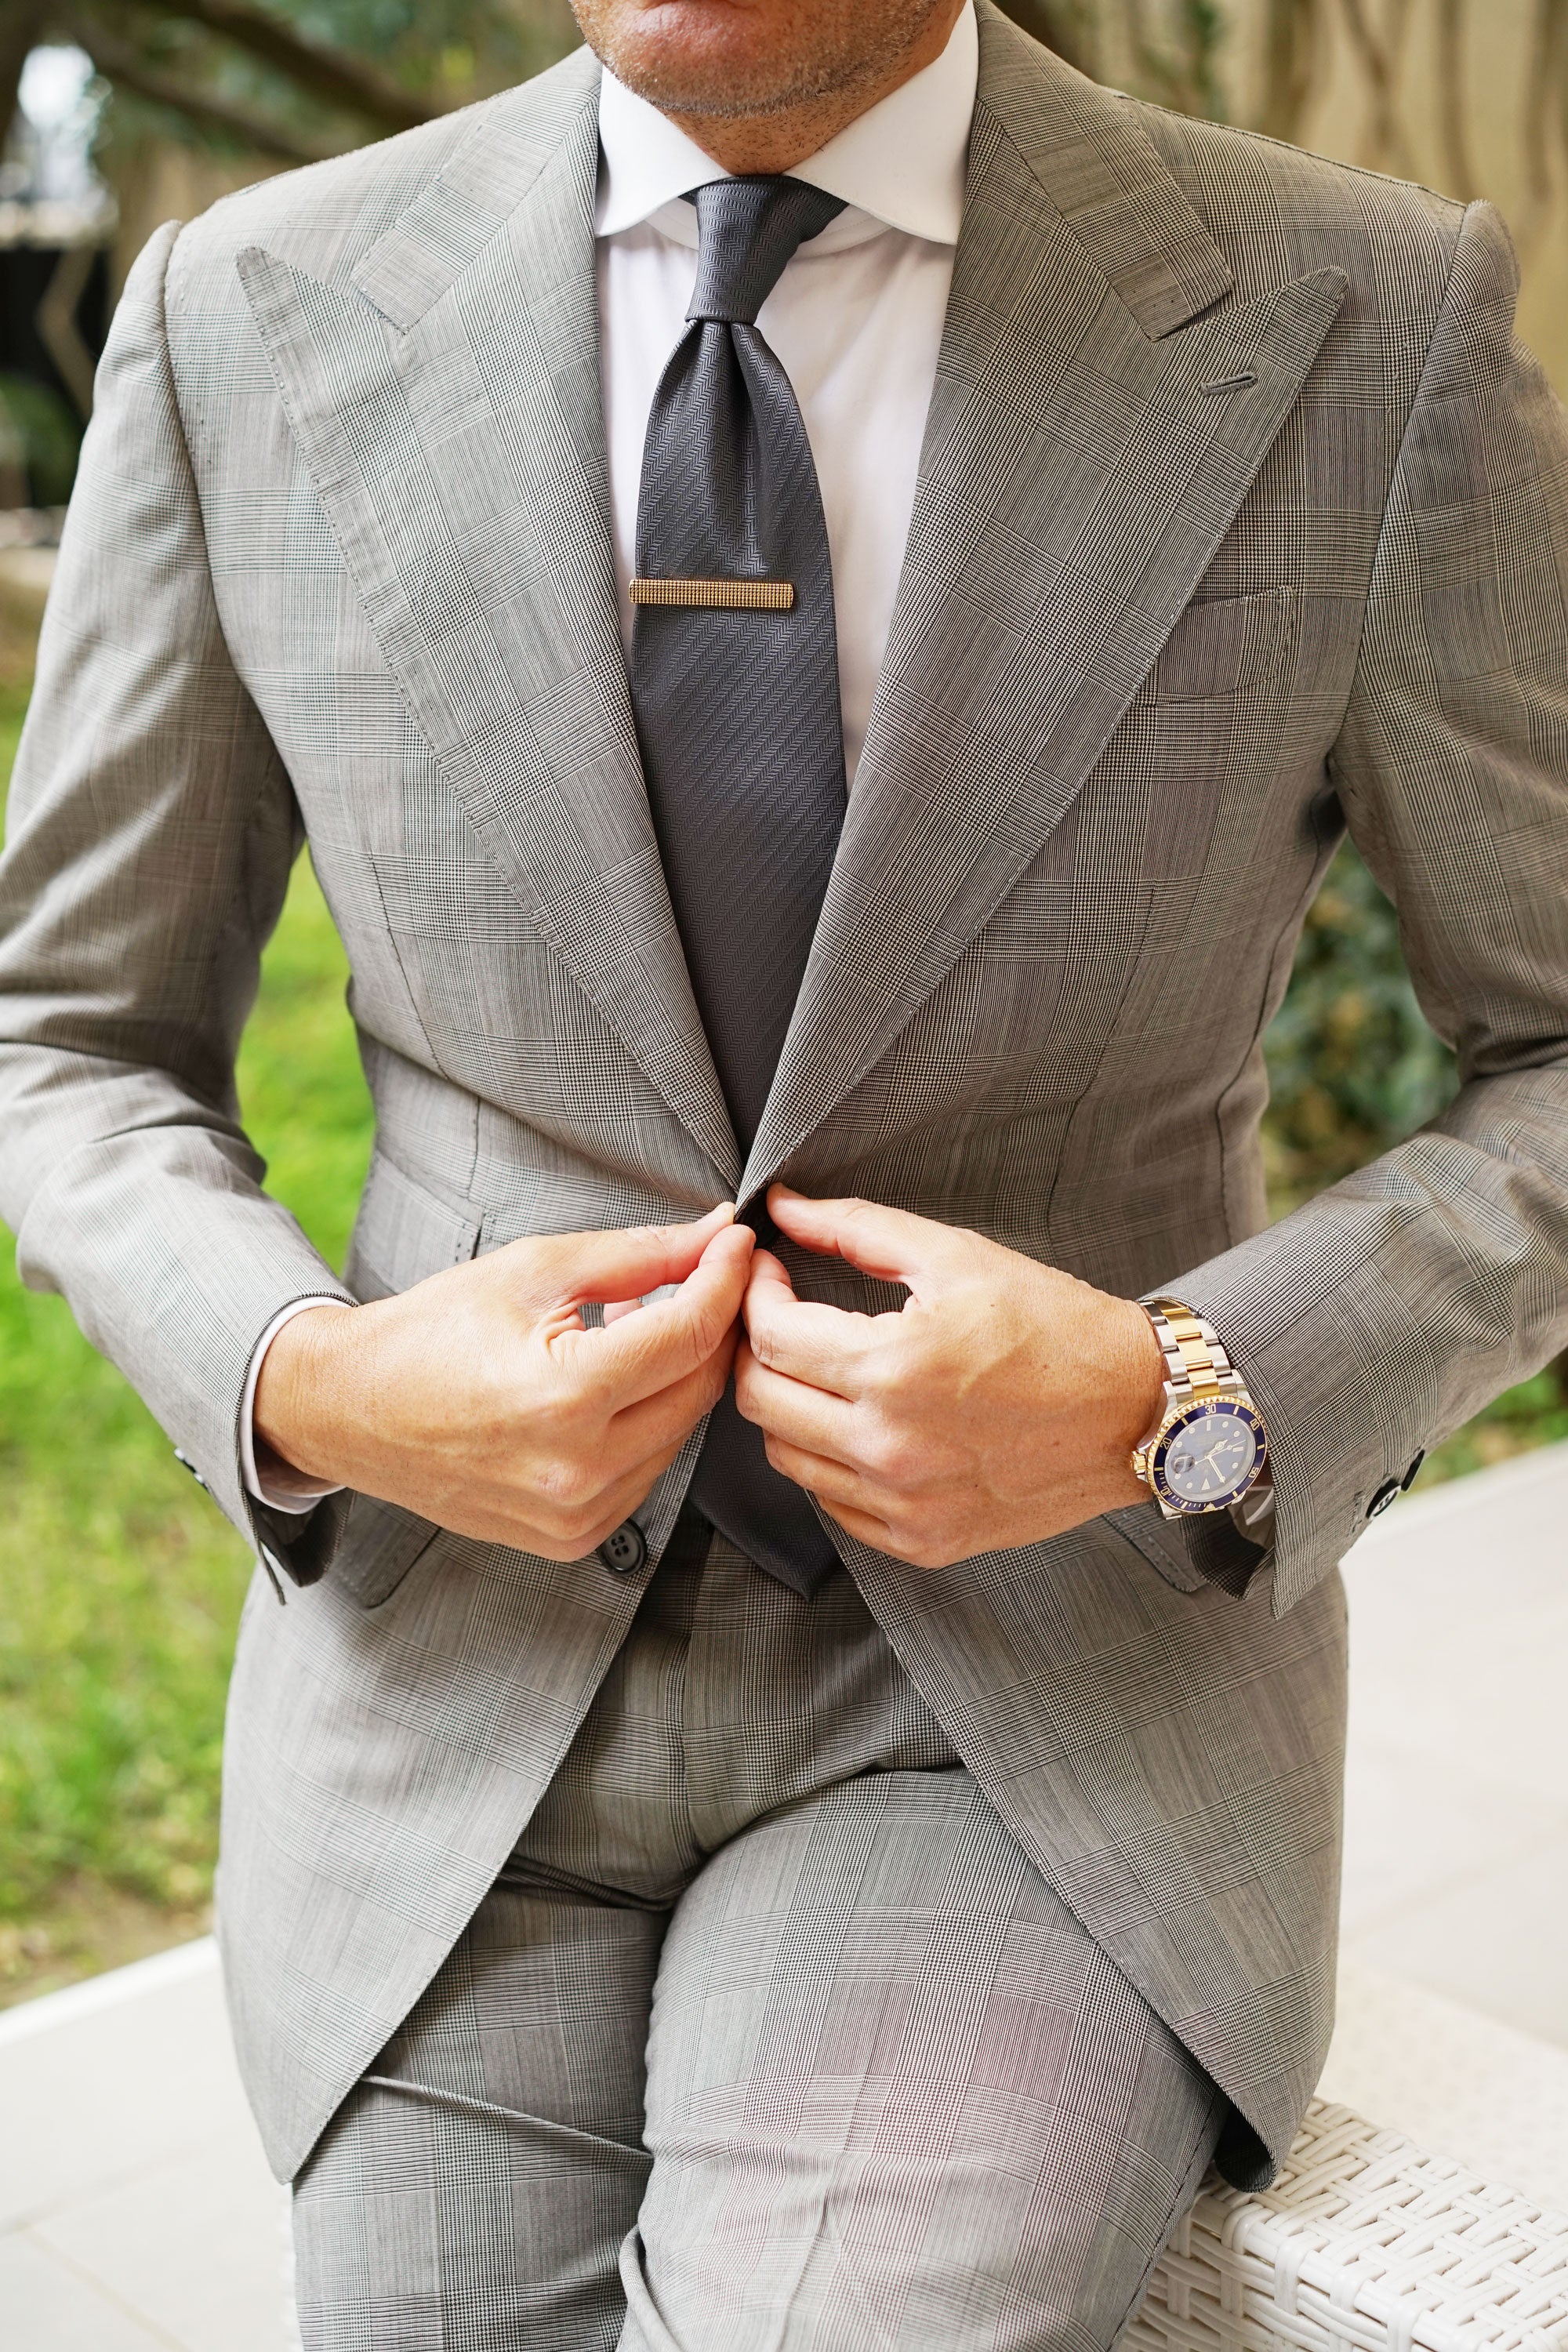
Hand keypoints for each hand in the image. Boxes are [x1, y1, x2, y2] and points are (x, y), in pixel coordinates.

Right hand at [254, 1204, 752, 1558]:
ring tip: (639, 1327)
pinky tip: (613, 1384)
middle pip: (700, 1386)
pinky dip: (648, 1422)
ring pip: (682, 1431)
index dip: (725, 1278)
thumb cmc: (431, 1334)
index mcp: (566, 1397)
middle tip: (701, 1277)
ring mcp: (577, 1514)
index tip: (736, 1245)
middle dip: (711, 1325)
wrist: (352, 1410)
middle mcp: (578, 1469)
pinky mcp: (574, 1536)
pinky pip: (649, 1471)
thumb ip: (639, 1254)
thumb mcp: (536, 1270)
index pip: (691, 1333)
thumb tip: (714, 1237)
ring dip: (679, 1376)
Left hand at [735, 1187, 1164, 1568]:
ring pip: (786, 1457)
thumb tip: (780, 1208)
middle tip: (782, 1318)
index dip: (756, 1295)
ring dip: (787, 1407)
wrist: (1135, 1410)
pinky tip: (859, 1422)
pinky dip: (829, 1461)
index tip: (770, 1274)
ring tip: (820, 1369)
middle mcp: (889, 1447)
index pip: (770, 1336)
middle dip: (756, 1349)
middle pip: (759, 1401)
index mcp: (893, 1368)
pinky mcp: (923, 1541)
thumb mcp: (955, 1256)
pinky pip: (833, 1504)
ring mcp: (904, 1504)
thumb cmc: (1053, 1325)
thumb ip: (855, 1227)